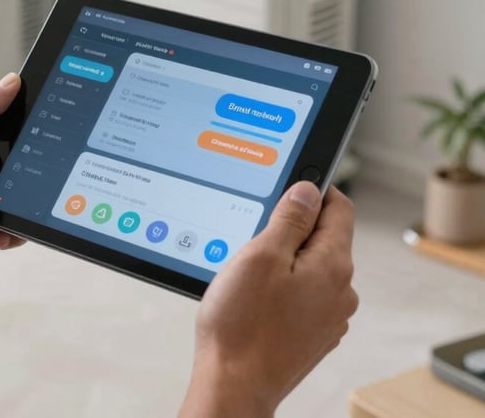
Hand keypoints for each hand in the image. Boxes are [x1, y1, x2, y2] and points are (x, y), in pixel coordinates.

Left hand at [0, 72, 25, 281]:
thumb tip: (11, 82)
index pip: (6, 120)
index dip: (25, 114)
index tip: (46, 108)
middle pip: (22, 156)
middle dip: (33, 158)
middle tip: (40, 157)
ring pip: (25, 191)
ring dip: (29, 194)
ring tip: (23, 194)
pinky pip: (19, 225)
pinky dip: (20, 225)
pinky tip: (10, 222)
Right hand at [180, 183, 357, 417]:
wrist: (234, 386)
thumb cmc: (242, 324)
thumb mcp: (261, 255)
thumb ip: (290, 218)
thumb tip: (309, 190)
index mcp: (333, 266)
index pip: (340, 208)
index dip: (314, 189)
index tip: (288, 187)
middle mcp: (340, 292)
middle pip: (324, 237)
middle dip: (291, 228)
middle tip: (255, 236)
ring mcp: (329, 316)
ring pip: (311, 266)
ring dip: (285, 259)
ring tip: (249, 273)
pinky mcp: (313, 334)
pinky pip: (303, 293)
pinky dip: (282, 286)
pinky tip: (254, 298)